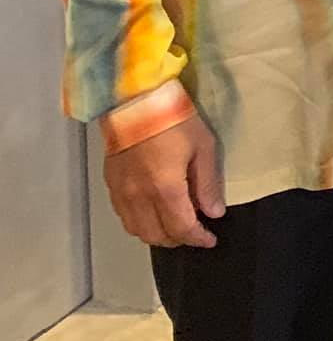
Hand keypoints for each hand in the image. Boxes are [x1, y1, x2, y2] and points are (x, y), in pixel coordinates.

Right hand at [103, 113, 224, 248]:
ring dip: (158, 235)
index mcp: (164, 188)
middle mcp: (139, 197)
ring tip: (176, 226)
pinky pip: (124, 217)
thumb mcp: (202, 146)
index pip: (181, 228)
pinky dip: (140, 224)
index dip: (198, 238)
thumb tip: (214, 212)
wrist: (134, 100)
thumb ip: (207, 183)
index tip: (210, 240)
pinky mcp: (110, 185)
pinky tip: (153, 214)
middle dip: (179, 240)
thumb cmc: (174, 118)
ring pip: (137, 231)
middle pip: (157, 236)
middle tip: (195, 232)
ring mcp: (121, 193)